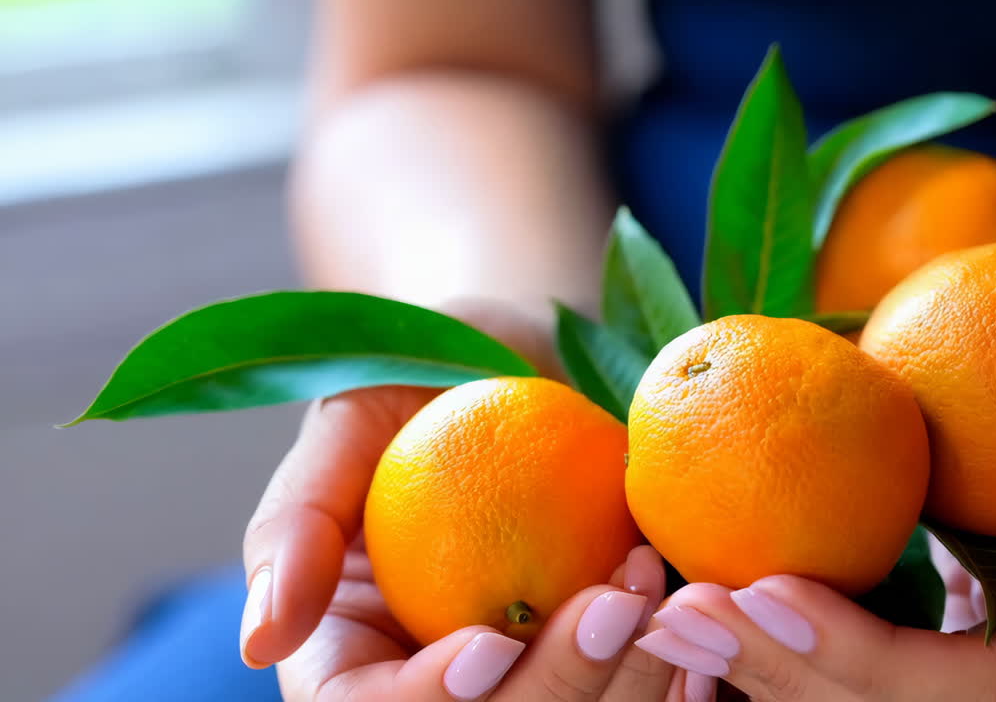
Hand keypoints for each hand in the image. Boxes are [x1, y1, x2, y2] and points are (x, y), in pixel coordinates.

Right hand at [238, 298, 686, 699]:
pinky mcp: (607, 652)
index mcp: (358, 648)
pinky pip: (642, 688)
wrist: (527, 357)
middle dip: (555, 688)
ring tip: (658, 579)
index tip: (488, 642)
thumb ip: (296, 524)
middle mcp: (445, 676)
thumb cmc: (423, 373)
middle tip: (615, 601)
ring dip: (630, 678)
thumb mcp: (349, 418)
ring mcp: (532, 667)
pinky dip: (677, 671)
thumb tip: (260, 645)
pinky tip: (706, 626)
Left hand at [635, 237, 995, 700]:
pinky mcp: (990, 599)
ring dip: (775, 661)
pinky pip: (889, 639)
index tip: (762, 592)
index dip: (875, 662)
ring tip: (670, 615)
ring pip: (893, 688)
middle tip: (673, 614)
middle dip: (793, 673)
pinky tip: (722, 595)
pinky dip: (802, 628)